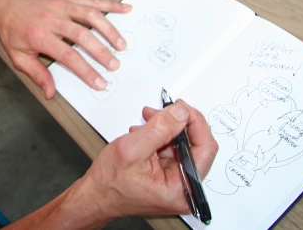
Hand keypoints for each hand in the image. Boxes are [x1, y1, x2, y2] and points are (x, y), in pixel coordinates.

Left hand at [0, 0, 131, 98]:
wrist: (8, 3)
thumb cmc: (14, 30)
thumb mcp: (18, 56)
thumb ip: (37, 74)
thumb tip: (50, 92)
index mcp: (40, 36)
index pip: (68, 55)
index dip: (86, 70)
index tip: (98, 82)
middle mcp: (53, 19)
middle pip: (83, 36)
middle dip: (101, 52)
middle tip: (114, 65)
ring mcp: (62, 6)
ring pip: (90, 16)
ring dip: (109, 30)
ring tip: (121, 44)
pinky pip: (91, 0)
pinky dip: (110, 5)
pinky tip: (124, 9)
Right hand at [74, 101, 217, 220]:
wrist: (97, 195)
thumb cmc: (110, 183)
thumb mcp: (132, 149)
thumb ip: (159, 129)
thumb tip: (181, 113)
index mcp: (182, 188)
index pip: (205, 148)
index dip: (195, 122)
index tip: (181, 107)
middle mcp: (185, 187)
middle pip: (196, 144)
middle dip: (177, 123)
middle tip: (161, 110)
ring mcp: (177, 181)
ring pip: (183, 143)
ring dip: (166, 128)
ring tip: (147, 122)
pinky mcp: (169, 174)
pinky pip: (172, 148)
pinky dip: (160, 136)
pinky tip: (145, 133)